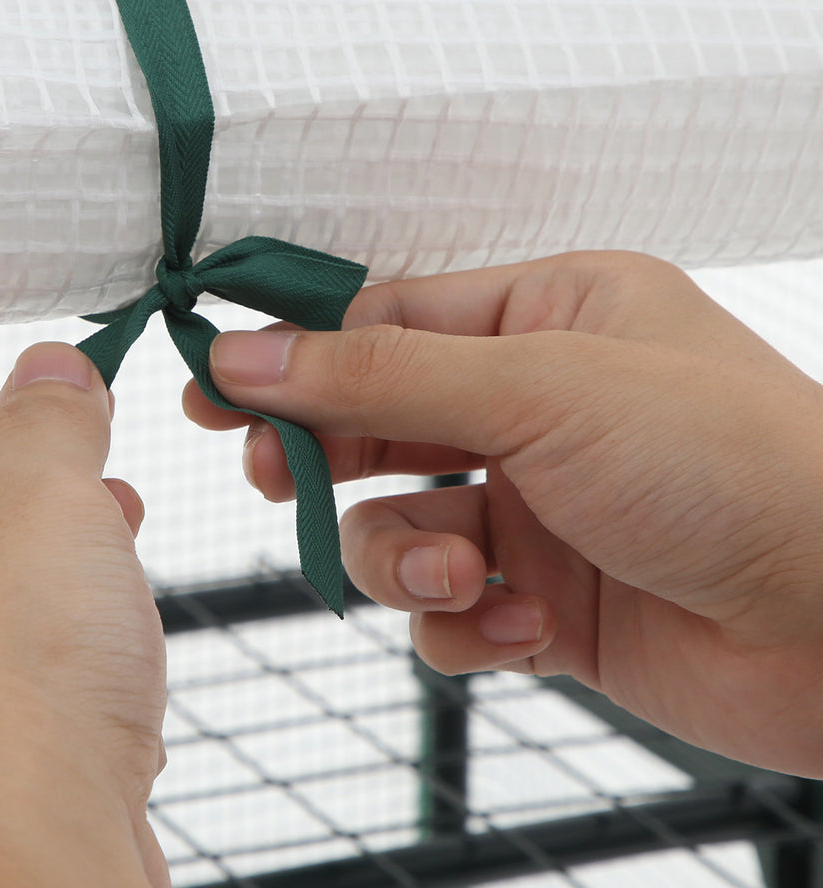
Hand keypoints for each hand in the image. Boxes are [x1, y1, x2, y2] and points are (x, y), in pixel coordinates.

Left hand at [0, 343, 168, 887]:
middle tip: (99, 478)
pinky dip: (58, 669)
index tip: (61, 409)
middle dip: (31, 514)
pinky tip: (119, 658)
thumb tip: (52, 372)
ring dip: (53, 586)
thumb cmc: (7, 708)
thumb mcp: (41, 513)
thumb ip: (45, 429)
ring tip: (121, 554)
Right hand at [184, 252, 822, 775]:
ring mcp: (539, 507)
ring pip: (402, 526)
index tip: (216, 383)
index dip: (298, 353)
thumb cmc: (731, 460)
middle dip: (329, 458)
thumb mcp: (538, 388)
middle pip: (378, 424)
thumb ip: (378, 377)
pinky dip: (465, 625)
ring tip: (459, 572)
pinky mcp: (547, 601)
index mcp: (546, 318)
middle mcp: (537, 407)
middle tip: (279, 479)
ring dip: (408, 557)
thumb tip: (247, 356)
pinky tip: (523, 628)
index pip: (385, 323)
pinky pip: (450, 611)